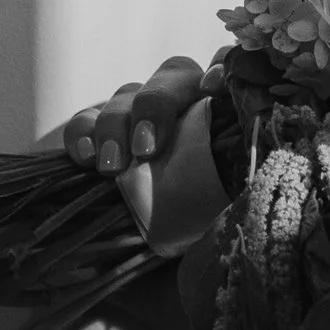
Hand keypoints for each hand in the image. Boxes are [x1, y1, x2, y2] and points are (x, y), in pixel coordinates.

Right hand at [61, 56, 226, 258]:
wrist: (162, 263)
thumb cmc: (207, 237)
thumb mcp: (230, 216)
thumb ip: (236, 194)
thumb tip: (247, 194)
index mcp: (223, 117)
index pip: (229, 72)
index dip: (222, 67)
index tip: (213, 88)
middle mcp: (183, 107)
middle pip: (173, 76)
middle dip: (156, 104)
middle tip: (147, 148)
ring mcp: (139, 118)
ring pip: (128, 94)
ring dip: (117, 123)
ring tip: (113, 167)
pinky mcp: (99, 136)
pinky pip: (85, 122)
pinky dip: (81, 133)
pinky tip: (85, 156)